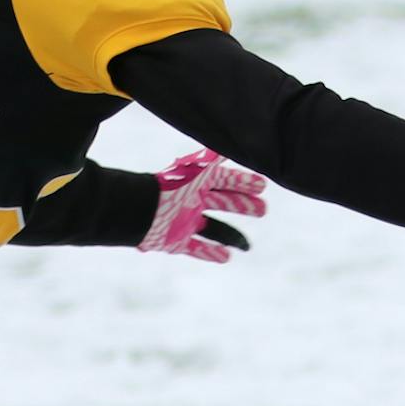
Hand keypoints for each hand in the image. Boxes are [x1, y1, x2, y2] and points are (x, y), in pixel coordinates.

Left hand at [137, 150, 267, 261]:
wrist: (141, 210)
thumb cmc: (171, 187)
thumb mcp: (198, 172)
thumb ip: (215, 160)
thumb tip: (231, 148)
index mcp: (197, 182)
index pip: (225, 181)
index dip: (243, 183)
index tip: (262, 186)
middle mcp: (193, 201)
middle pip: (224, 204)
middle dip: (243, 206)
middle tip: (263, 209)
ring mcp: (186, 221)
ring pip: (214, 229)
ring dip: (232, 237)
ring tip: (247, 246)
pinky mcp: (176, 241)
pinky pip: (196, 248)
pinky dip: (211, 252)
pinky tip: (226, 257)